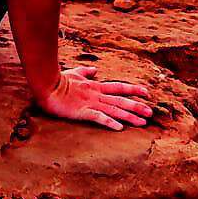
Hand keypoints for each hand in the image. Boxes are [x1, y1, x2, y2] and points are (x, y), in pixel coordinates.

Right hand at [35, 66, 152, 130]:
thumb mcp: (74, 73)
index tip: (147, 93)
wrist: (46, 84)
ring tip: (143, 122)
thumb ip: (86, 72)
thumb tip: (95, 70)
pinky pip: (98, 117)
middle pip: (120, 101)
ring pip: (114, 110)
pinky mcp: (82, 112)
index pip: (118, 87)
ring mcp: (90, 103)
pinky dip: (109, 122)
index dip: (133, 90)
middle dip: (137, 107)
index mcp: (95, 86)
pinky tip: (119, 128)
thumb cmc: (57, 79)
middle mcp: (96, 95)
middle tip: (151, 113)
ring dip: (129, 116)